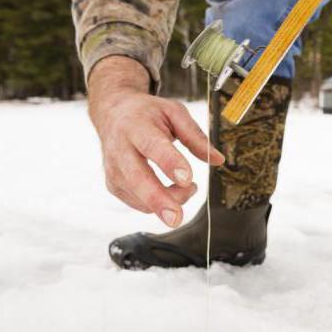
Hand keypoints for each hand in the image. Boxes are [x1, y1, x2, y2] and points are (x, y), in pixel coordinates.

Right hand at [87, 56, 224, 227]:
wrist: (113, 114)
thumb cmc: (148, 114)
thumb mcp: (174, 113)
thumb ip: (196, 136)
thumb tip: (218, 160)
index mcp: (137, 126)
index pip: (153, 146)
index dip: (170, 163)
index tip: (187, 179)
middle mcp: (120, 150)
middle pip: (137, 179)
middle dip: (158, 200)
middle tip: (176, 218)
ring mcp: (114, 170)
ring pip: (140, 197)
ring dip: (170, 201)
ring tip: (189, 187)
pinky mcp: (114, 186)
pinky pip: (139, 204)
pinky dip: (160, 204)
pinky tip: (173, 192)